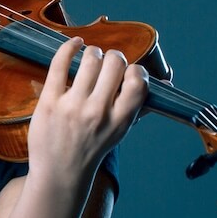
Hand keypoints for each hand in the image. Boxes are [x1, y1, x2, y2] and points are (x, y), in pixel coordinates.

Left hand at [26, 37, 147, 185]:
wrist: (60, 173)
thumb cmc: (92, 148)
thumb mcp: (120, 131)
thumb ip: (139, 106)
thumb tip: (166, 83)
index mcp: (120, 121)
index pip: (138, 82)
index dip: (135, 70)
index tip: (128, 73)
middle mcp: (98, 113)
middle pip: (115, 64)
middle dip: (114, 57)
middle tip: (108, 63)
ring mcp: (72, 107)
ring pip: (90, 59)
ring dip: (93, 53)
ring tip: (91, 59)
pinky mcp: (50, 102)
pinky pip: (60, 64)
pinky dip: (69, 47)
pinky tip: (75, 44)